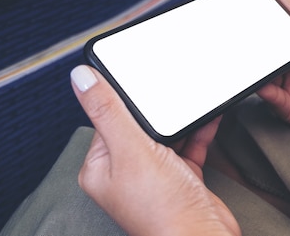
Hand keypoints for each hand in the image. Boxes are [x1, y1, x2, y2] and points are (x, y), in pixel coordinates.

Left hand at [70, 65, 240, 235]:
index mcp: (102, 167)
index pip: (107, 119)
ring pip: (166, 135)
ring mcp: (155, 175)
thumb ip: (108, 112)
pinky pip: (189, 145)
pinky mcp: (182, 177)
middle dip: (157, 109)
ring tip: (191, 101)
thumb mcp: (132, 150)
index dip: (124, 100)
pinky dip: (198, 131)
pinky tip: (207, 117)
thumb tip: (81, 78)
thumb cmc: (163, 210)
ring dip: (180, 119)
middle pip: (139, 125)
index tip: (138, 81)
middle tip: (169, 93)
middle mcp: (126, 172)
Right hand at [258, 0, 289, 138]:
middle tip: (246, 48)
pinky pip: (271, 101)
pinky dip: (264, 93)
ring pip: (264, 80)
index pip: (273, 39)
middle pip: (265, 60)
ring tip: (254, 66)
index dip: (259, 34)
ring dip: (257, 74)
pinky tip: (265, 84)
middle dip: (255, 55)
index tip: (246, 26)